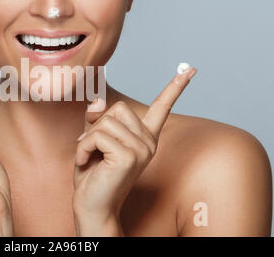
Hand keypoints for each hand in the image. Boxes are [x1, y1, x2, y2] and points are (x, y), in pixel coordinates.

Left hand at [73, 67, 196, 234]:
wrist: (91, 205)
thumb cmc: (92, 174)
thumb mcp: (92, 140)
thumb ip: (96, 119)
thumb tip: (99, 100)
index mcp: (144, 137)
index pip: (162, 107)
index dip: (175, 87)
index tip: (191, 69)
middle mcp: (148, 142)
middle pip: (116, 109)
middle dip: (96, 126)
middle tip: (91, 149)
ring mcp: (142, 149)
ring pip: (104, 121)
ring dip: (86, 139)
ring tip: (88, 157)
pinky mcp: (129, 156)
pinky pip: (97, 135)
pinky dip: (83, 147)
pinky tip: (85, 162)